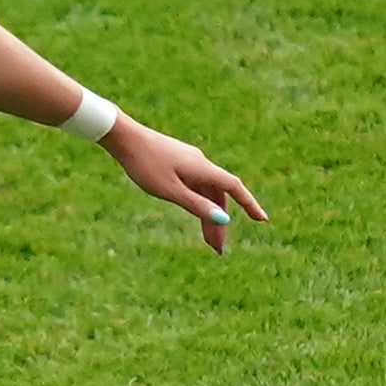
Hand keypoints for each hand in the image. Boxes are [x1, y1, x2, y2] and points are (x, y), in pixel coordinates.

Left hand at [105, 120, 267, 253]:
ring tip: (207, 240)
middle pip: (218, 196)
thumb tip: (223, 219)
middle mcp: (201, 164)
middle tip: (218, 248)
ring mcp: (189, 162)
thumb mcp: (170, 190)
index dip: (249, 204)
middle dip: (220, 222)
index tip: (262, 219)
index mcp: (203, 169)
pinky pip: (195, 185)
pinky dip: (198, 202)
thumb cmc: (144, 164)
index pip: (234, 188)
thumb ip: (195, 204)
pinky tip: (195, 213)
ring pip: (206, 192)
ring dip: (208, 214)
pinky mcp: (177, 161)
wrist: (124, 137)